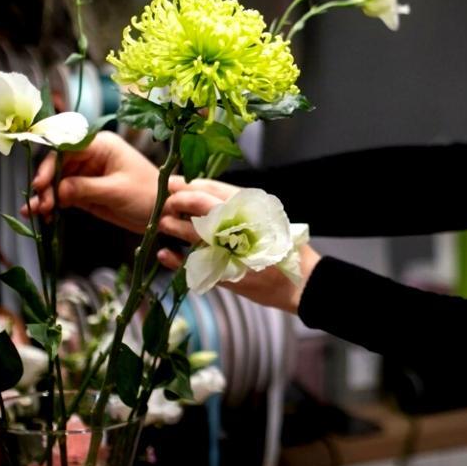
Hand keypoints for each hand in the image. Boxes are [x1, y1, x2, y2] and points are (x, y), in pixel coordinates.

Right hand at [23, 132, 184, 233]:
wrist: (165, 212)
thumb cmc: (149, 194)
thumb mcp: (116, 191)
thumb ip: (85, 188)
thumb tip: (57, 189)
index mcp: (102, 145)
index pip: (67, 149)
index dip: (50, 166)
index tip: (40, 184)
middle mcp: (92, 156)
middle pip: (58, 167)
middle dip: (46, 186)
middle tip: (39, 205)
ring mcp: (88, 174)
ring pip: (58, 183)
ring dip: (45, 197)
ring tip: (35, 214)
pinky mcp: (86, 192)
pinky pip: (64, 196)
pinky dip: (53, 205)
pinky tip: (44, 217)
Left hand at [156, 188, 322, 314]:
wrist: (302, 281)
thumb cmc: (285, 247)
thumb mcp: (267, 219)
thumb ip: (240, 209)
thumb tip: (206, 197)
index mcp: (252, 207)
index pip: (212, 188)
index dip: (187, 185)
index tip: (170, 184)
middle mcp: (241, 223)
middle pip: (199, 205)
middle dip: (177, 202)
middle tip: (166, 204)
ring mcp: (232, 248)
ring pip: (192, 232)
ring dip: (172, 227)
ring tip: (163, 225)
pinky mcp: (227, 273)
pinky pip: (194, 264)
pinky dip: (176, 259)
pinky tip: (165, 254)